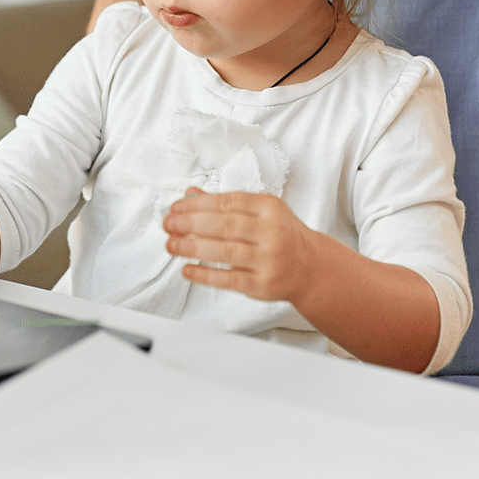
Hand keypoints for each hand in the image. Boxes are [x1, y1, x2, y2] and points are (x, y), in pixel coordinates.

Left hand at [163, 188, 319, 302]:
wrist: (310, 267)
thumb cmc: (281, 234)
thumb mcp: (261, 212)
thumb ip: (226, 204)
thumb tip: (191, 194)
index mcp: (270, 208)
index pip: (228, 202)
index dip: (198, 204)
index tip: (176, 206)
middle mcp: (271, 232)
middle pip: (224, 225)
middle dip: (190, 223)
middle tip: (168, 224)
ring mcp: (268, 260)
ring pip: (225, 252)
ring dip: (192, 247)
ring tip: (171, 245)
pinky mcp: (262, 284)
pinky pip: (229, 279)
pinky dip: (204, 274)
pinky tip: (186, 269)